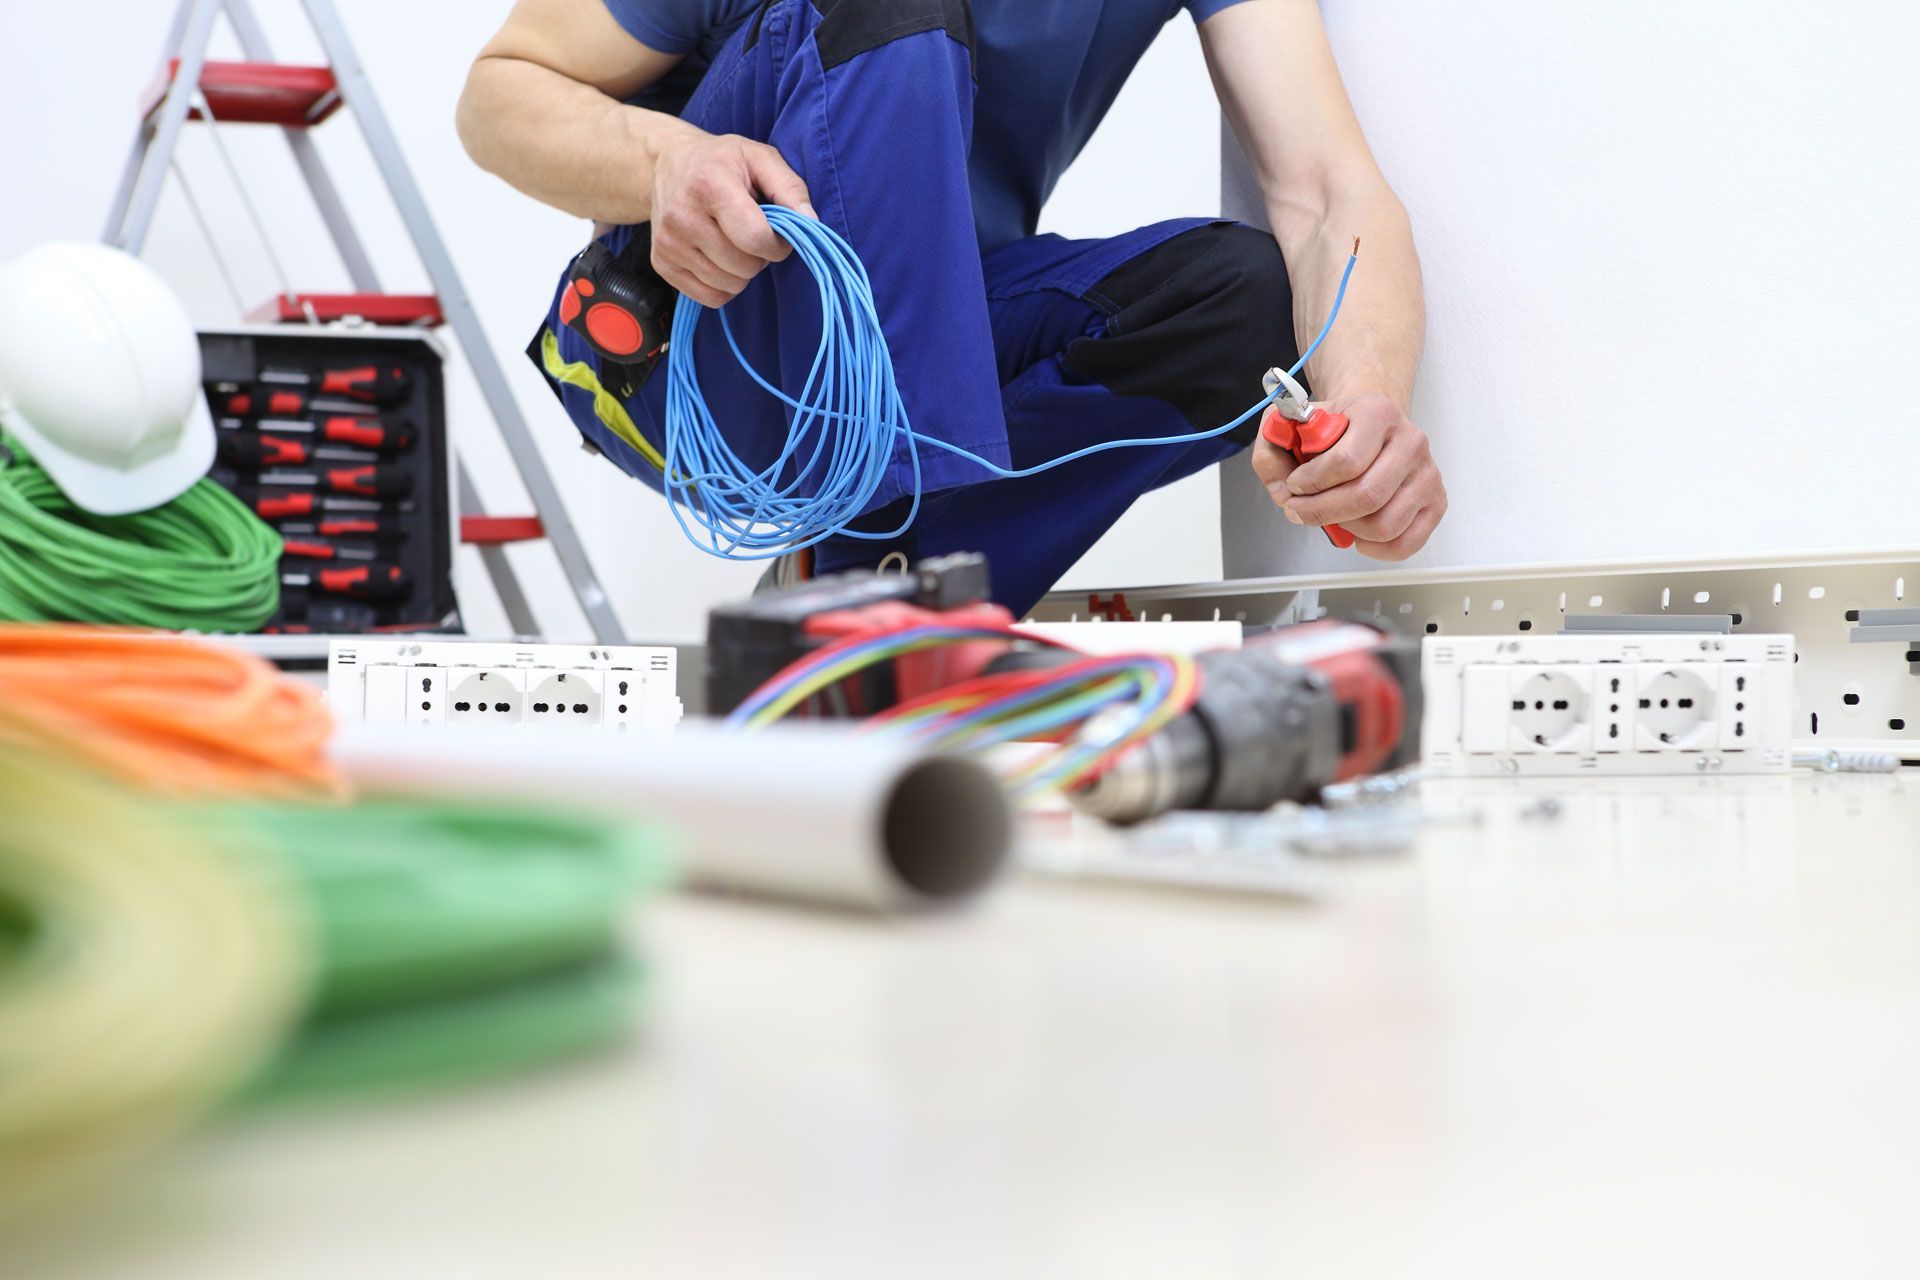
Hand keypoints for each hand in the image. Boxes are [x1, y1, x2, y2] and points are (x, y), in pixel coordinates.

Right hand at [649, 128, 814, 307]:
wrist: (667, 164)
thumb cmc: (721, 161)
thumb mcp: (760, 158)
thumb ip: (790, 188)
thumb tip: (811, 223)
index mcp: (709, 185)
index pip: (754, 239)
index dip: (777, 245)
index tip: (777, 234)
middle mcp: (682, 216)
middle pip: (744, 267)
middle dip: (759, 257)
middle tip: (751, 235)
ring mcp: (668, 242)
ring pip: (728, 286)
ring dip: (741, 272)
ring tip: (733, 242)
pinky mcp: (661, 263)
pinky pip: (710, 297)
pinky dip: (723, 285)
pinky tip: (718, 258)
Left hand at [1250, 393, 1445, 560]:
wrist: (1372, 424)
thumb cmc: (1336, 429)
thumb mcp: (1295, 426)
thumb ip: (1272, 450)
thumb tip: (1280, 489)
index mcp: (1377, 412)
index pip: (1345, 462)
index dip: (1311, 483)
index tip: (1295, 485)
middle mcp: (1410, 440)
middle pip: (1366, 496)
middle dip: (1321, 512)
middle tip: (1299, 511)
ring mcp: (1428, 472)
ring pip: (1385, 524)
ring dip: (1347, 530)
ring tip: (1331, 517)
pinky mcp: (1437, 500)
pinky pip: (1406, 542)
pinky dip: (1375, 549)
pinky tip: (1357, 535)